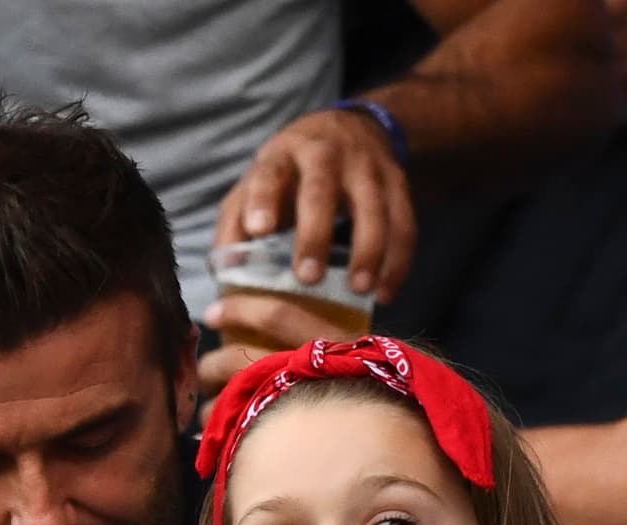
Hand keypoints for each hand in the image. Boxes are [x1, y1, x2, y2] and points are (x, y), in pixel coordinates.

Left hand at [197, 291, 372, 422]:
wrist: (410, 424)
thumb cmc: (385, 389)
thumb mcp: (360, 354)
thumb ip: (325, 341)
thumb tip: (277, 332)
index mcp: (331, 341)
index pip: (278, 315)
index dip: (241, 310)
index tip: (213, 312)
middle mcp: (315, 372)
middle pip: (246, 361)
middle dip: (214, 365)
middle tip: (202, 371)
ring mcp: (304, 405)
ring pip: (242, 400)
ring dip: (215, 404)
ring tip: (206, 410)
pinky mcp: (297, 438)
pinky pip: (248, 432)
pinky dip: (226, 432)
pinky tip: (219, 436)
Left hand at [215, 109, 414, 305]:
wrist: (352, 129)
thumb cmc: (291, 175)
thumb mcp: (258, 186)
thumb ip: (235, 224)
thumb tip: (222, 273)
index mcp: (283, 156)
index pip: (270, 173)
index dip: (263, 199)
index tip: (259, 230)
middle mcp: (325, 153)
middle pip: (321, 190)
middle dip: (315, 234)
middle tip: (308, 277)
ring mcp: (366, 166)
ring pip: (373, 206)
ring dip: (369, 250)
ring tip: (360, 291)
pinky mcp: (397, 182)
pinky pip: (404, 222)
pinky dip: (398, 260)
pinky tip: (385, 293)